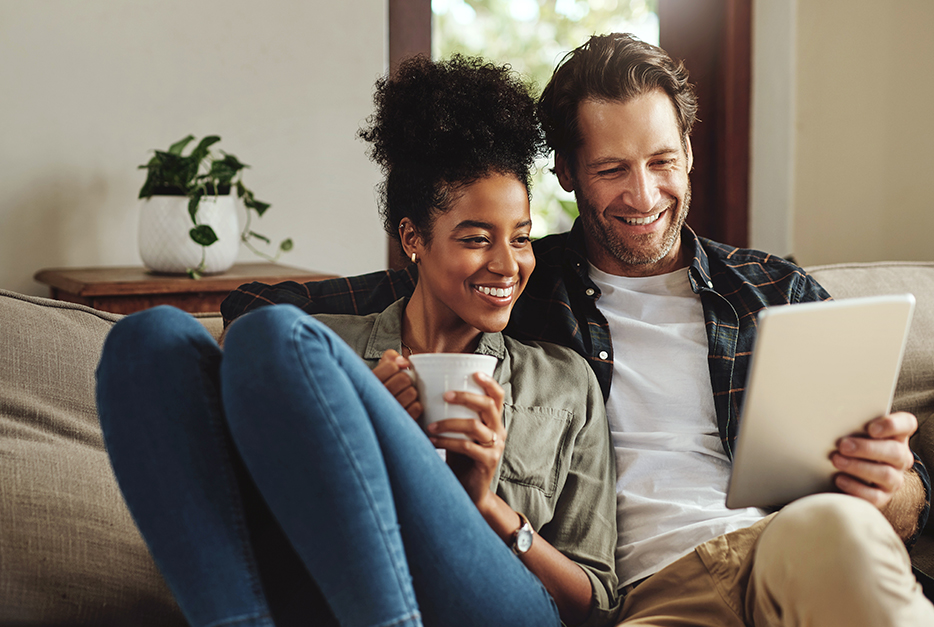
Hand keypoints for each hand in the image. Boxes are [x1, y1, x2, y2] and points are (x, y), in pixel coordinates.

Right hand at [373, 349, 421, 419]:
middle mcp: (375, 399)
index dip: (397, 367)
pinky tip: (407, 407)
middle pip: (404, 379)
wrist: (374, 420)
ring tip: (403, 396)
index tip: (395, 371)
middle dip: (406, 380)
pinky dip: (416, 406)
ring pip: (412, 393)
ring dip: (411, 393)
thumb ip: (389, 359)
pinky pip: (416, 407)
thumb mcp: (379, 371)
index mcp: (368, 383)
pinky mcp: (398, 423)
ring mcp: (387, 413)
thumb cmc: (379, 391)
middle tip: (401, 385)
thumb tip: (404, 362)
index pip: (391, 366)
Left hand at [427, 371, 505, 508]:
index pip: (497, 395)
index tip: (473, 372)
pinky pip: (467, 447)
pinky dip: (447, 441)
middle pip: (488, 405)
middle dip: (465, 396)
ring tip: (430, 425)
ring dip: (449, 423)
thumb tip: (427, 392)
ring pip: (475, 426)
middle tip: (444, 395)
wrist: (469, 490)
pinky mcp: (488, 462)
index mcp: (493, 420)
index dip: (488, 382)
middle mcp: (498, 430)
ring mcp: (495, 447)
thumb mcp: (459, 433)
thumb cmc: (460, 457)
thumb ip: (453, 415)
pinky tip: (432, 440)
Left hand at [831, 411, 917, 508]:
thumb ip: (852, 423)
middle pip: (895, 451)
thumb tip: (831, 417)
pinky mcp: (883, 496)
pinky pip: (875, 496)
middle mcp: (900, 456)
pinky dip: (856, 488)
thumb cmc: (853, 441)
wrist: (852, 471)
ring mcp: (894, 478)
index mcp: (897, 434)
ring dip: (858, 467)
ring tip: (836, 460)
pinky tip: (839, 479)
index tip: (870, 428)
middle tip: (843, 446)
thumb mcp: (855, 430)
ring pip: (886, 475)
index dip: (892, 425)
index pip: (907, 424)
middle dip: (867, 449)